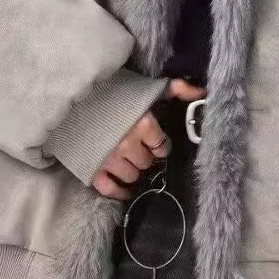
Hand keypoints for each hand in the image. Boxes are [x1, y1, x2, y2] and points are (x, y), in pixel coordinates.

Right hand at [90, 77, 205, 199]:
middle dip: (145, 156)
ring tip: (129, 160)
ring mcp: (109, 158)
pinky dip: (118, 191)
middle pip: (146, 162)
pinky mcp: (93, 168)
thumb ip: (177, 88)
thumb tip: (202, 92)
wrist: (76, 98)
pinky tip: (124, 188)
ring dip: (133, 169)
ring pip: (132, 176)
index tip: (154, 140)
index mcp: (143, 124)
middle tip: (139, 149)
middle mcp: (128, 144)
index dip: (159, 144)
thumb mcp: (147, 87)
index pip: (161, 146)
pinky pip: (110, 189)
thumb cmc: (114, 92)